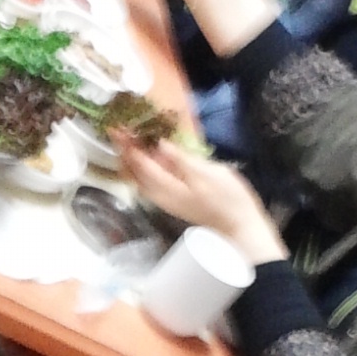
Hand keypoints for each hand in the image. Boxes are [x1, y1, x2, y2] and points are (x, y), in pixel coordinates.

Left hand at [120, 137, 285, 265]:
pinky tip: (149, 159)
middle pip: (133, 173)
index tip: (117, 128)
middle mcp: (161, 196)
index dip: (128, 145)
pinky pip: (149, 183)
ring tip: (129, 141)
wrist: (239, 227)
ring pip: (139, 179)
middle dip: (124, 152)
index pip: (140, 164)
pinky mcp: (174, 200)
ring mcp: (166, 200)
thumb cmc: (229, 200)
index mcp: (168, 188)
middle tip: (119, 131)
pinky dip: (143, 168)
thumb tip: (159, 144)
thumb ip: (181, 160)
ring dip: (132, 160)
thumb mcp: (209, 174)